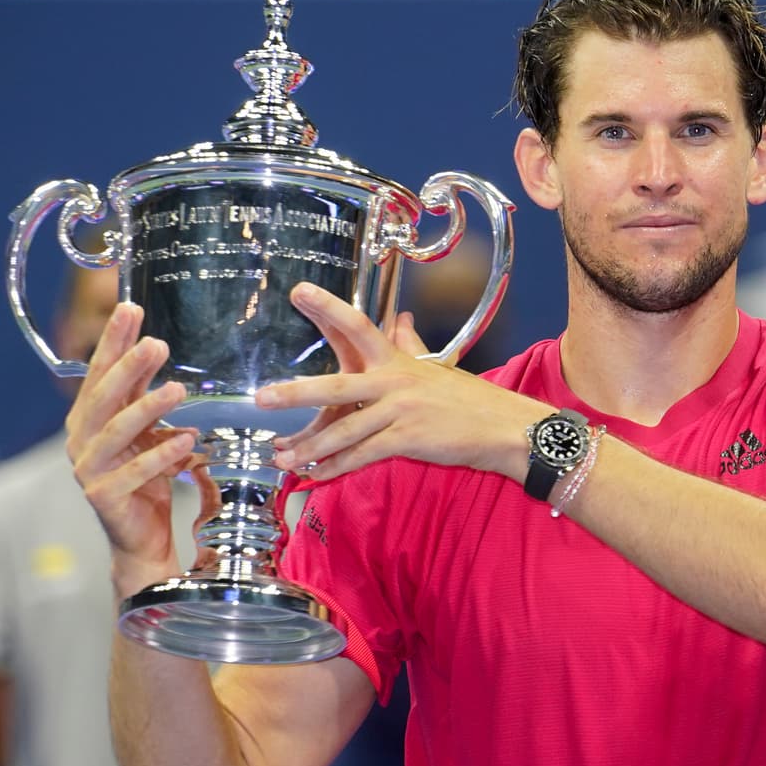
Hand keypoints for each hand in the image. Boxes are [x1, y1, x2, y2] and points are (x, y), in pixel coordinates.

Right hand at [64, 302, 202, 597]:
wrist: (140, 537)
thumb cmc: (144, 477)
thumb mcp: (146, 429)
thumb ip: (144, 393)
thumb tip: (155, 345)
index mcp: (88, 418)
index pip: (99, 372)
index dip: (113, 340)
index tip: (130, 308)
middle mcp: (81, 440)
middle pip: (103, 397)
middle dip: (128, 367)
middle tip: (156, 343)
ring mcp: (89, 470)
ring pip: (116, 432)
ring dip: (147, 408)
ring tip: (177, 389)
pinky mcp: (104, 497)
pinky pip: (134, 472)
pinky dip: (161, 455)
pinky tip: (186, 439)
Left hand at [254, 283, 546, 482]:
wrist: (504, 429)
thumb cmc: (469, 399)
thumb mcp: (437, 367)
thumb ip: (411, 344)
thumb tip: (400, 318)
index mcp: (398, 359)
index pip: (358, 326)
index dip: (327, 307)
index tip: (299, 291)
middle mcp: (394, 381)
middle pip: (336, 385)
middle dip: (295, 393)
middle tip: (262, 398)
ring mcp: (399, 412)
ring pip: (343, 431)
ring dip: (309, 448)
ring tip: (281, 457)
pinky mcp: (407, 440)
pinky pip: (362, 456)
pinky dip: (336, 468)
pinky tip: (316, 474)